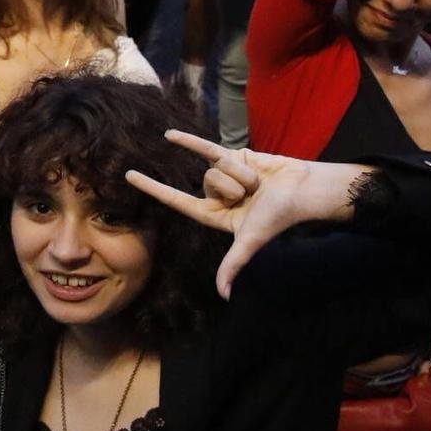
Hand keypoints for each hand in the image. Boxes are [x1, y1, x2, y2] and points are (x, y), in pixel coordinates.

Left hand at [126, 131, 369, 297]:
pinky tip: (168, 135)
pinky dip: (189, 141)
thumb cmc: (277, 218)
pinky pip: (207, 147)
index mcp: (214, 216)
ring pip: (215, 166)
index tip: (129, 176)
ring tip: (258, 183)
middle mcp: (215, 196)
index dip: (153, 187)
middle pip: (206, 182)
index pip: (176, 200)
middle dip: (232, 186)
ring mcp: (223, 174)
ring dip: (241, 174)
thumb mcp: (250, 241)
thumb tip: (223, 295)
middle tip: (252, 195)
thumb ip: (233, 265)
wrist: (301, 190)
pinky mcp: (234, 156)